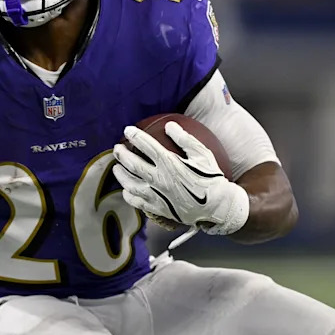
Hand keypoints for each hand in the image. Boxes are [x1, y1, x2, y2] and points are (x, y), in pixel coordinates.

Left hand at [112, 121, 249, 235]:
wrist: (217, 207)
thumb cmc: (212, 178)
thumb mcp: (202, 155)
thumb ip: (185, 139)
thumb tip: (169, 125)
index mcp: (169, 163)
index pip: (146, 146)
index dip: (135, 136)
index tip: (128, 130)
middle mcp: (159, 179)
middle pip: (132, 164)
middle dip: (121, 154)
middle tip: (116, 148)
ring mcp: (157, 195)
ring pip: (130, 184)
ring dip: (120, 174)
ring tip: (116, 168)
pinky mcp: (158, 209)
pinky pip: (137, 202)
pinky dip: (128, 196)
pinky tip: (126, 190)